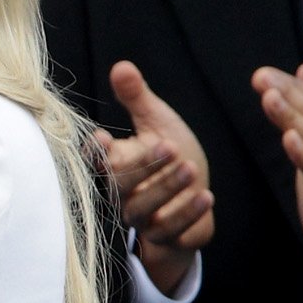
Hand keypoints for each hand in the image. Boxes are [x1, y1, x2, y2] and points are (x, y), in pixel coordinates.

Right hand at [98, 61, 213, 294]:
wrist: (198, 197)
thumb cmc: (173, 155)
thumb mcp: (157, 122)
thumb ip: (136, 97)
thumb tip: (121, 65)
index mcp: (116, 163)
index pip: (97, 160)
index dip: (97, 152)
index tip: (104, 138)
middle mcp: (123, 193)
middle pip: (120, 185)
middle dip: (145, 168)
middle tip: (170, 148)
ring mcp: (142, 218)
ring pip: (144, 210)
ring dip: (167, 190)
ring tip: (191, 169)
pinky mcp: (165, 236)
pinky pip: (171, 230)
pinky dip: (187, 215)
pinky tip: (206, 197)